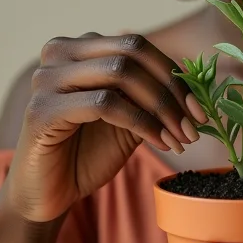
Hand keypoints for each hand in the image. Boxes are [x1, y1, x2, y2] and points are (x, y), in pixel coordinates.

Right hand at [2, 32, 206, 221]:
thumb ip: (150, 94)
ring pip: (120, 72)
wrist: (46, 196)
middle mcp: (59, 53)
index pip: (137, 45)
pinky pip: (105, 103)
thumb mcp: (128, 117)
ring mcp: (47, 79)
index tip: (200, 109)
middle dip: (171, 87)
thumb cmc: (87, 153)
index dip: (175, 74)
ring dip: (161, 106)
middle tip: (195, 123)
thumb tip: (196, 83)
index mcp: (79, 48)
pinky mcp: (42, 110)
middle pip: (131, 51)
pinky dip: (142, 122)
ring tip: (182, 137)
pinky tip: (161, 142)